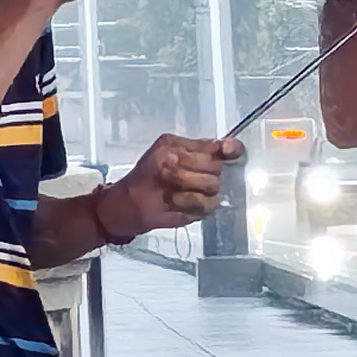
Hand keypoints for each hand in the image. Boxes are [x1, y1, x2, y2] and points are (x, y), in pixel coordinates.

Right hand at [111, 132, 236, 232]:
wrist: (124, 204)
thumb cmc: (148, 175)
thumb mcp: (167, 151)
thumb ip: (197, 148)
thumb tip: (229, 146)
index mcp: (171, 147)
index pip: (211, 147)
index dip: (228, 150)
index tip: (232, 151)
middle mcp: (173, 165)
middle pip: (215, 168)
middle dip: (214, 174)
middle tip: (201, 178)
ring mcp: (176, 189)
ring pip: (213, 188)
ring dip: (210, 192)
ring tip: (196, 192)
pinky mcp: (179, 210)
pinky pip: (206, 207)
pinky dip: (204, 207)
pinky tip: (192, 204)